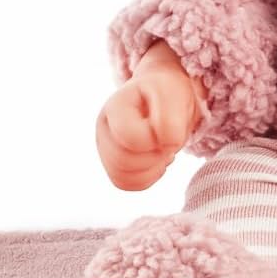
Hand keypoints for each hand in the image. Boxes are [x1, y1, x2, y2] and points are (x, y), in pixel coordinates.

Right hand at [95, 40, 203, 190]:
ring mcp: (106, 148)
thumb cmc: (167, 93)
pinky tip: (158, 160)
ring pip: (122, 177)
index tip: (171, 127)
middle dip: (154, 156)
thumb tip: (165, 146)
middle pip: (122, 161)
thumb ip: (170, 119)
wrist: (164, 97)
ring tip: (164, 150)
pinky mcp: (114, 164)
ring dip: (152, 168)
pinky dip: (148, 177)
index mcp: (114, 107)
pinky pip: (127, 184)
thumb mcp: (173, 95)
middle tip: (169, 141)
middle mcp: (103, 129)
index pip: (130, 137)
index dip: (156, 140)